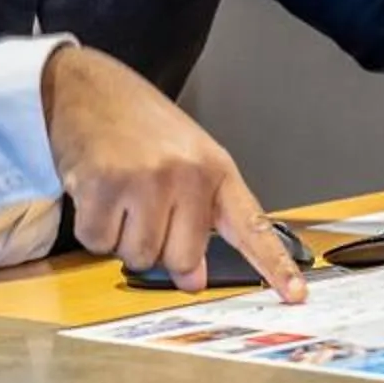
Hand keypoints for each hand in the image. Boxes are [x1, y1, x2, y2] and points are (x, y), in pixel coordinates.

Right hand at [40, 48, 305, 301]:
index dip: (274, 264)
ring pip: (137, 256)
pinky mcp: (106, 184)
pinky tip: (97, 193)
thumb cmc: (139, 127)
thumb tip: (192, 280)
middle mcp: (187, 174)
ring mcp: (147, 179)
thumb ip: (197, 220)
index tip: (295, 294)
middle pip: (181, 259)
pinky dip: (93, 229)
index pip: (252, 226)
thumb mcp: (184, 163)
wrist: (87, 88)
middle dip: (157, 248)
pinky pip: (99, 243)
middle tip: (144, 211)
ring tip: (121, 196)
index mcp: (216, 169)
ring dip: (122, 238)